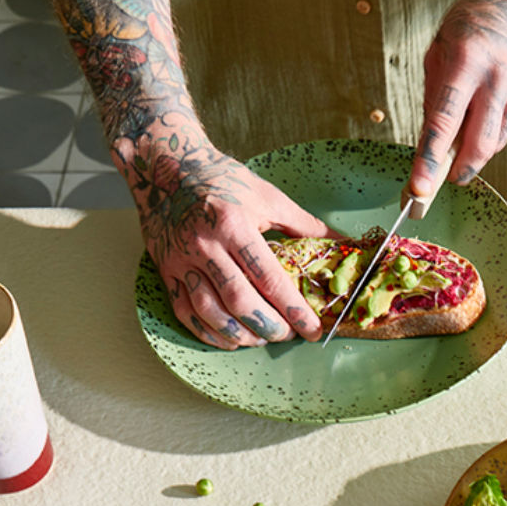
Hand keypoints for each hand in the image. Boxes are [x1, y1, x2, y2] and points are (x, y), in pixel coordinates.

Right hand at [115, 131, 331, 349]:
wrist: (166, 166)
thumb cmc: (222, 179)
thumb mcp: (267, 196)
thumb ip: (304, 224)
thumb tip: (341, 243)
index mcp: (234, 225)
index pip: (270, 279)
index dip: (294, 310)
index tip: (312, 329)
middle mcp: (205, 244)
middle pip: (240, 302)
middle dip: (269, 327)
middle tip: (287, 336)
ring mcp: (182, 260)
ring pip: (211, 313)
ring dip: (240, 335)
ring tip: (260, 339)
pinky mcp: (166, 270)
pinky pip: (186, 313)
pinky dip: (209, 333)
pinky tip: (230, 338)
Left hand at [408, 0, 506, 198]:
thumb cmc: (477, 19)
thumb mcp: (443, 44)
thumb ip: (435, 93)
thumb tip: (431, 140)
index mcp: (466, 60)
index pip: (444, 122)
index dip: (429, 159)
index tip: (419, 189)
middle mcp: (496, 76)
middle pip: (478, 146)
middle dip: (460, 170)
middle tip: (447, 177)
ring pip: (494, 141)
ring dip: (475, 147)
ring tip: (469, 120)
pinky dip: (492, 126)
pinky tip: (491, 100)